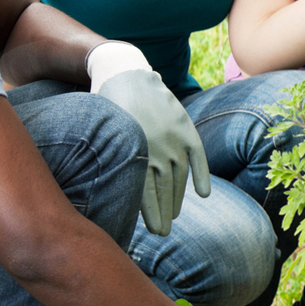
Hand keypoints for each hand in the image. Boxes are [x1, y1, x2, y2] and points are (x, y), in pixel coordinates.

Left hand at [88, 42, 209, 235]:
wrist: (124, 72)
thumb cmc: (104, 109)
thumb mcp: (101, 137)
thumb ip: (111, 164)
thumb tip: (106, 194)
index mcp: (134, 155)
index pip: (146, 196)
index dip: (152, 216)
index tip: (155, 233)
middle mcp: (157, 150)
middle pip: (164, 191)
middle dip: (164, 214)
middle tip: (163, 232)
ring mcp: (174, 139)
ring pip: (180, 177)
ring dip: (179, 199)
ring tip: (174, 214)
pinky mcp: (186, 127)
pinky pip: (198, 157)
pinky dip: (202, 175)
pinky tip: (203, 194)